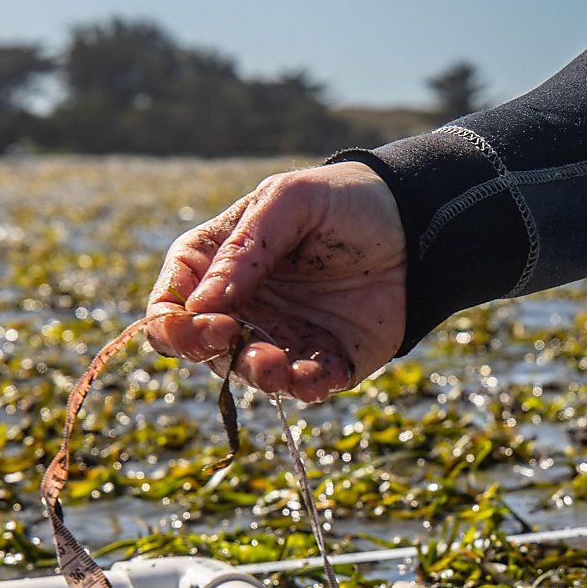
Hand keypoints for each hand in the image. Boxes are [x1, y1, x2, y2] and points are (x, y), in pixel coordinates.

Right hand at [144, 161, 406, 402]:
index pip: (170, 306)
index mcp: (216, 264)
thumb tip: (204, 304)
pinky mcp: (325, 359)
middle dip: (212, 352)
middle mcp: (242, 307)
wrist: (415, 222)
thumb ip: (247, 247)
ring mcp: (282, 336)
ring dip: (259, 375)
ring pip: (251, 374)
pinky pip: (306, 386)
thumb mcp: (291, 201)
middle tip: (237, 337)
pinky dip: (307, 388)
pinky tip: (316, 378)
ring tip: (280, 366)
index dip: (175, 324)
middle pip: (202, 349)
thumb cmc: (343, 200)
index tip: (210, 321)